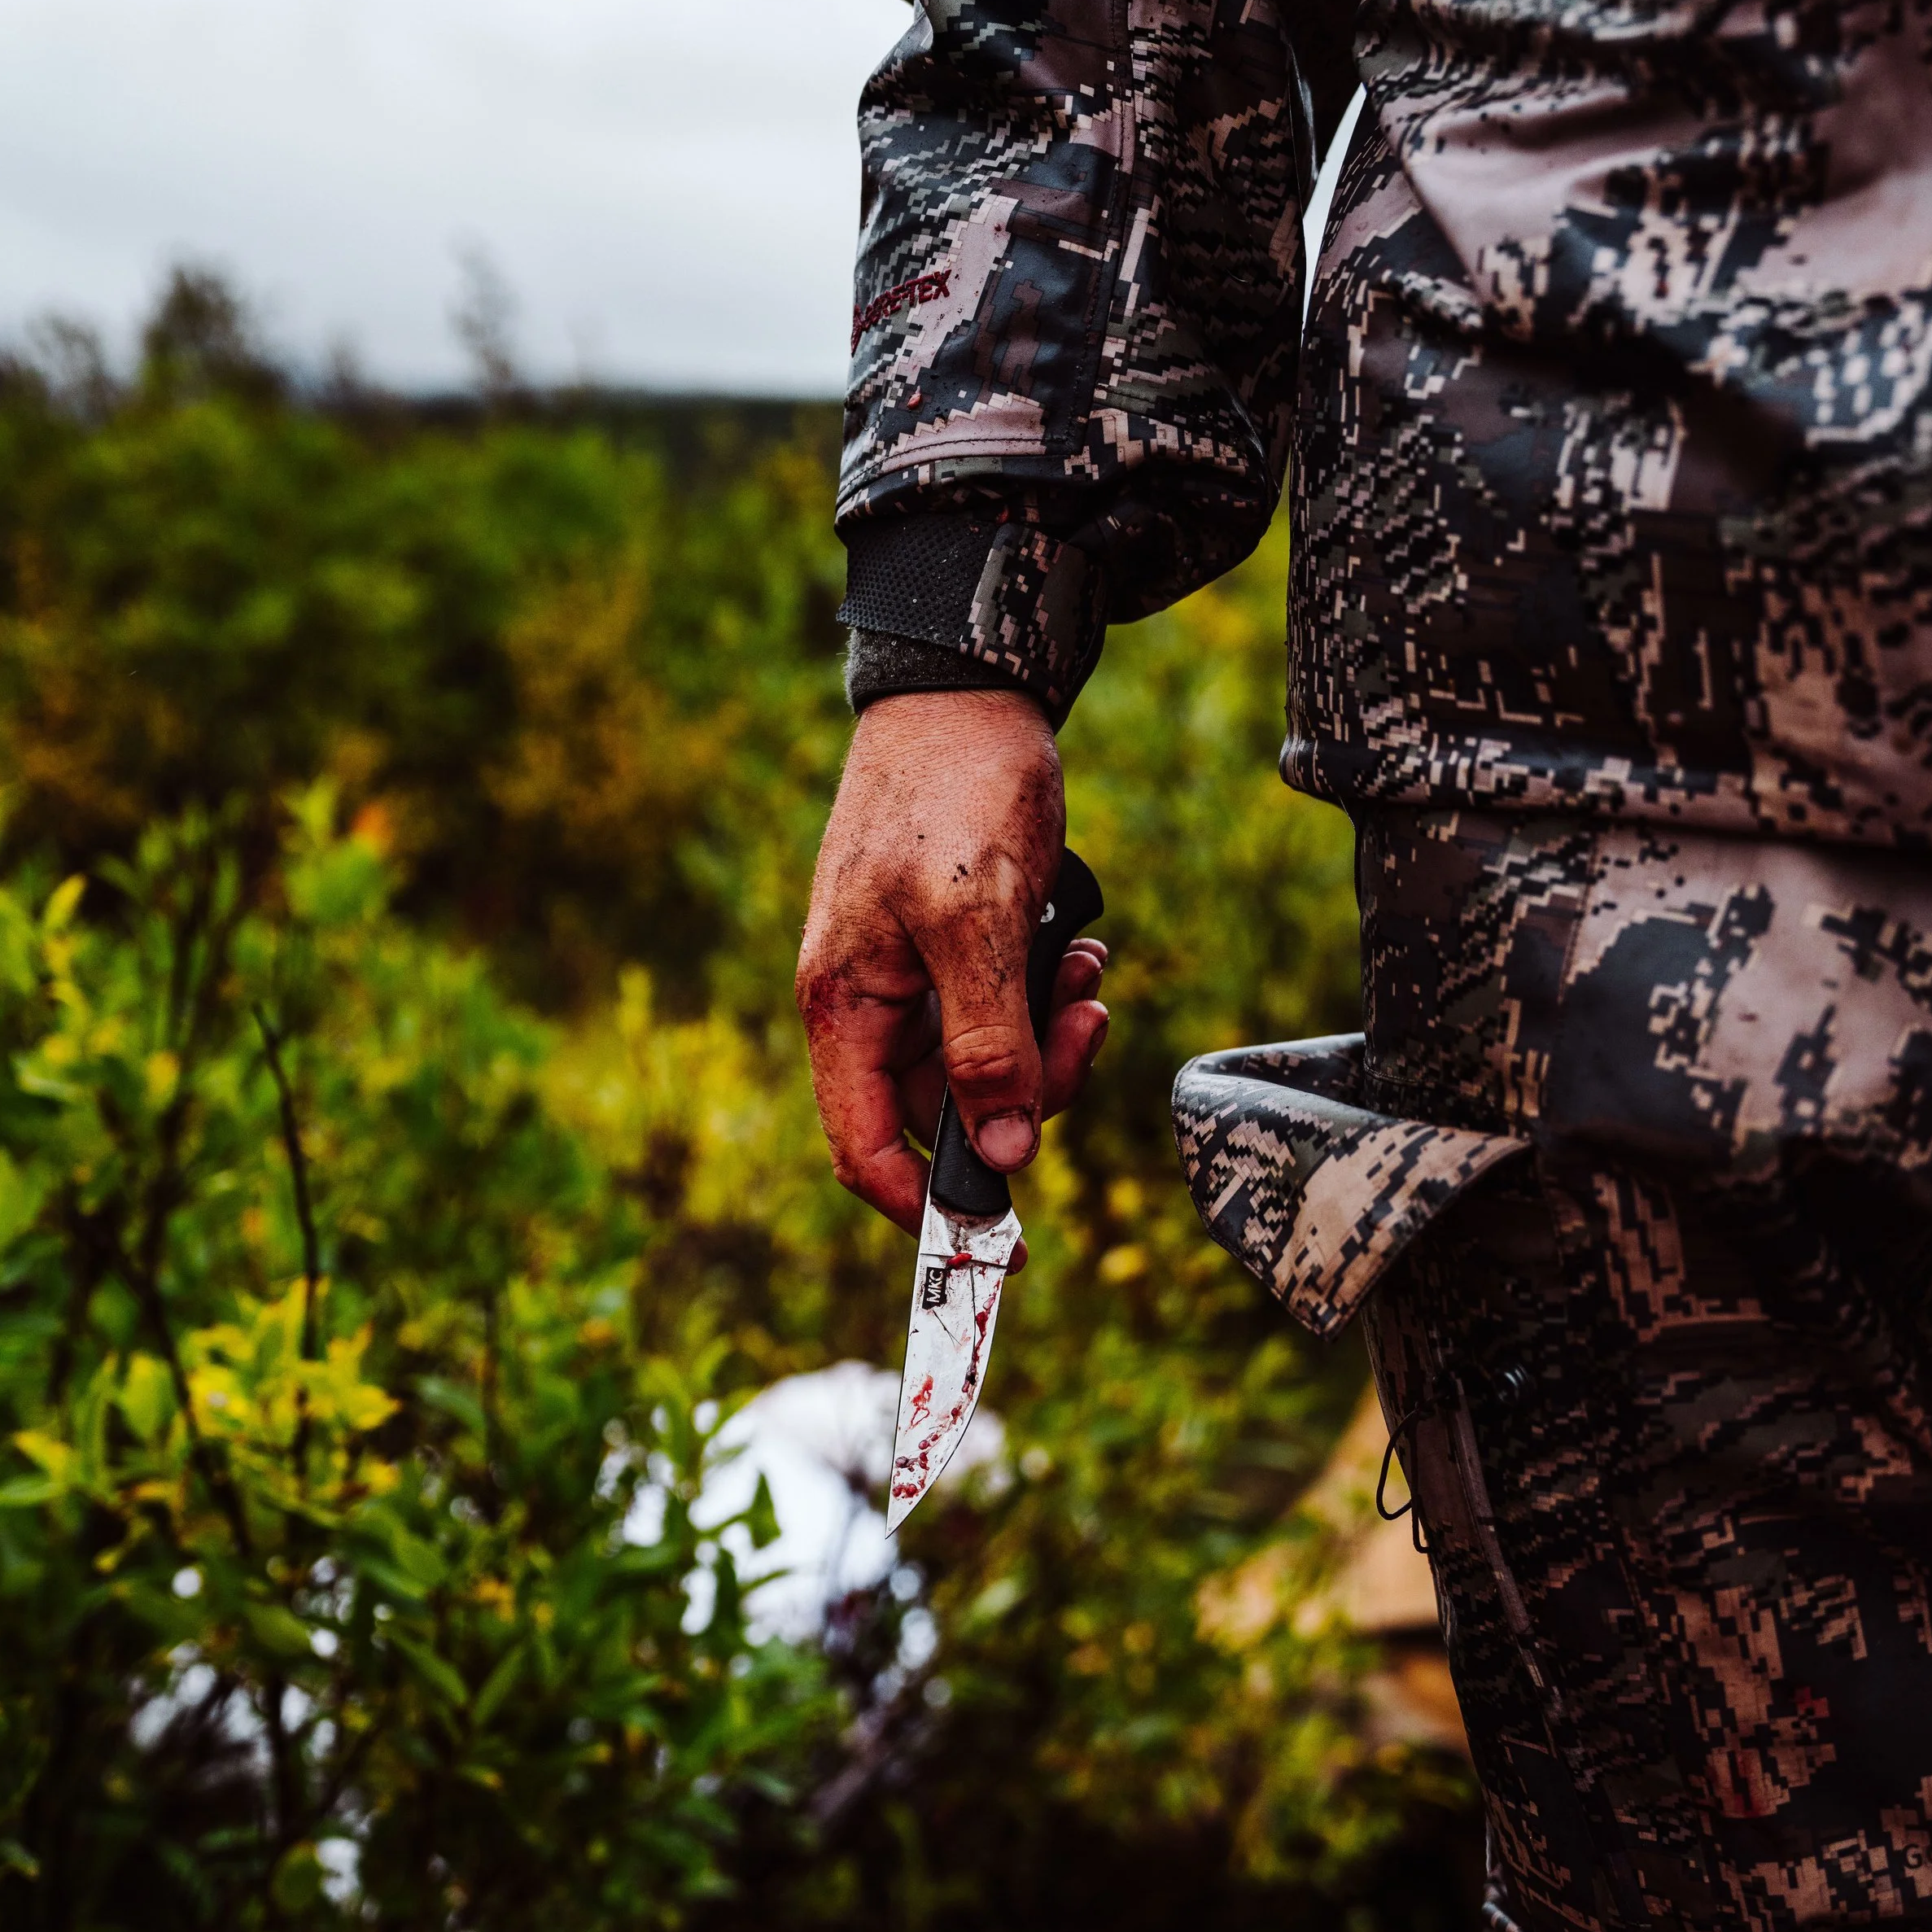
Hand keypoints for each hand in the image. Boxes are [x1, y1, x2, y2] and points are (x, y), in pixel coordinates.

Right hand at [796, 690, 1109, 1236]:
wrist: (969, 689)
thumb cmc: (956, 792)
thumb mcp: (977, 921)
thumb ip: (987, 1042)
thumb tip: (1001, 1158)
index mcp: (845, 1008)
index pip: (867, 1151)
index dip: (930, 1208)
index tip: (1008, 1242)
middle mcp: (869, 1005)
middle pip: (943, 1115)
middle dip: (1024, 1096)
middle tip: (1084, 1031)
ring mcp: (909, 977)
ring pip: (984, 1065)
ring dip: (1049, 1041)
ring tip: (1086, 976)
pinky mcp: (952, 948)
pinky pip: (1002, 1012)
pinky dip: (1049, 998)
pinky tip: (1081, 947)